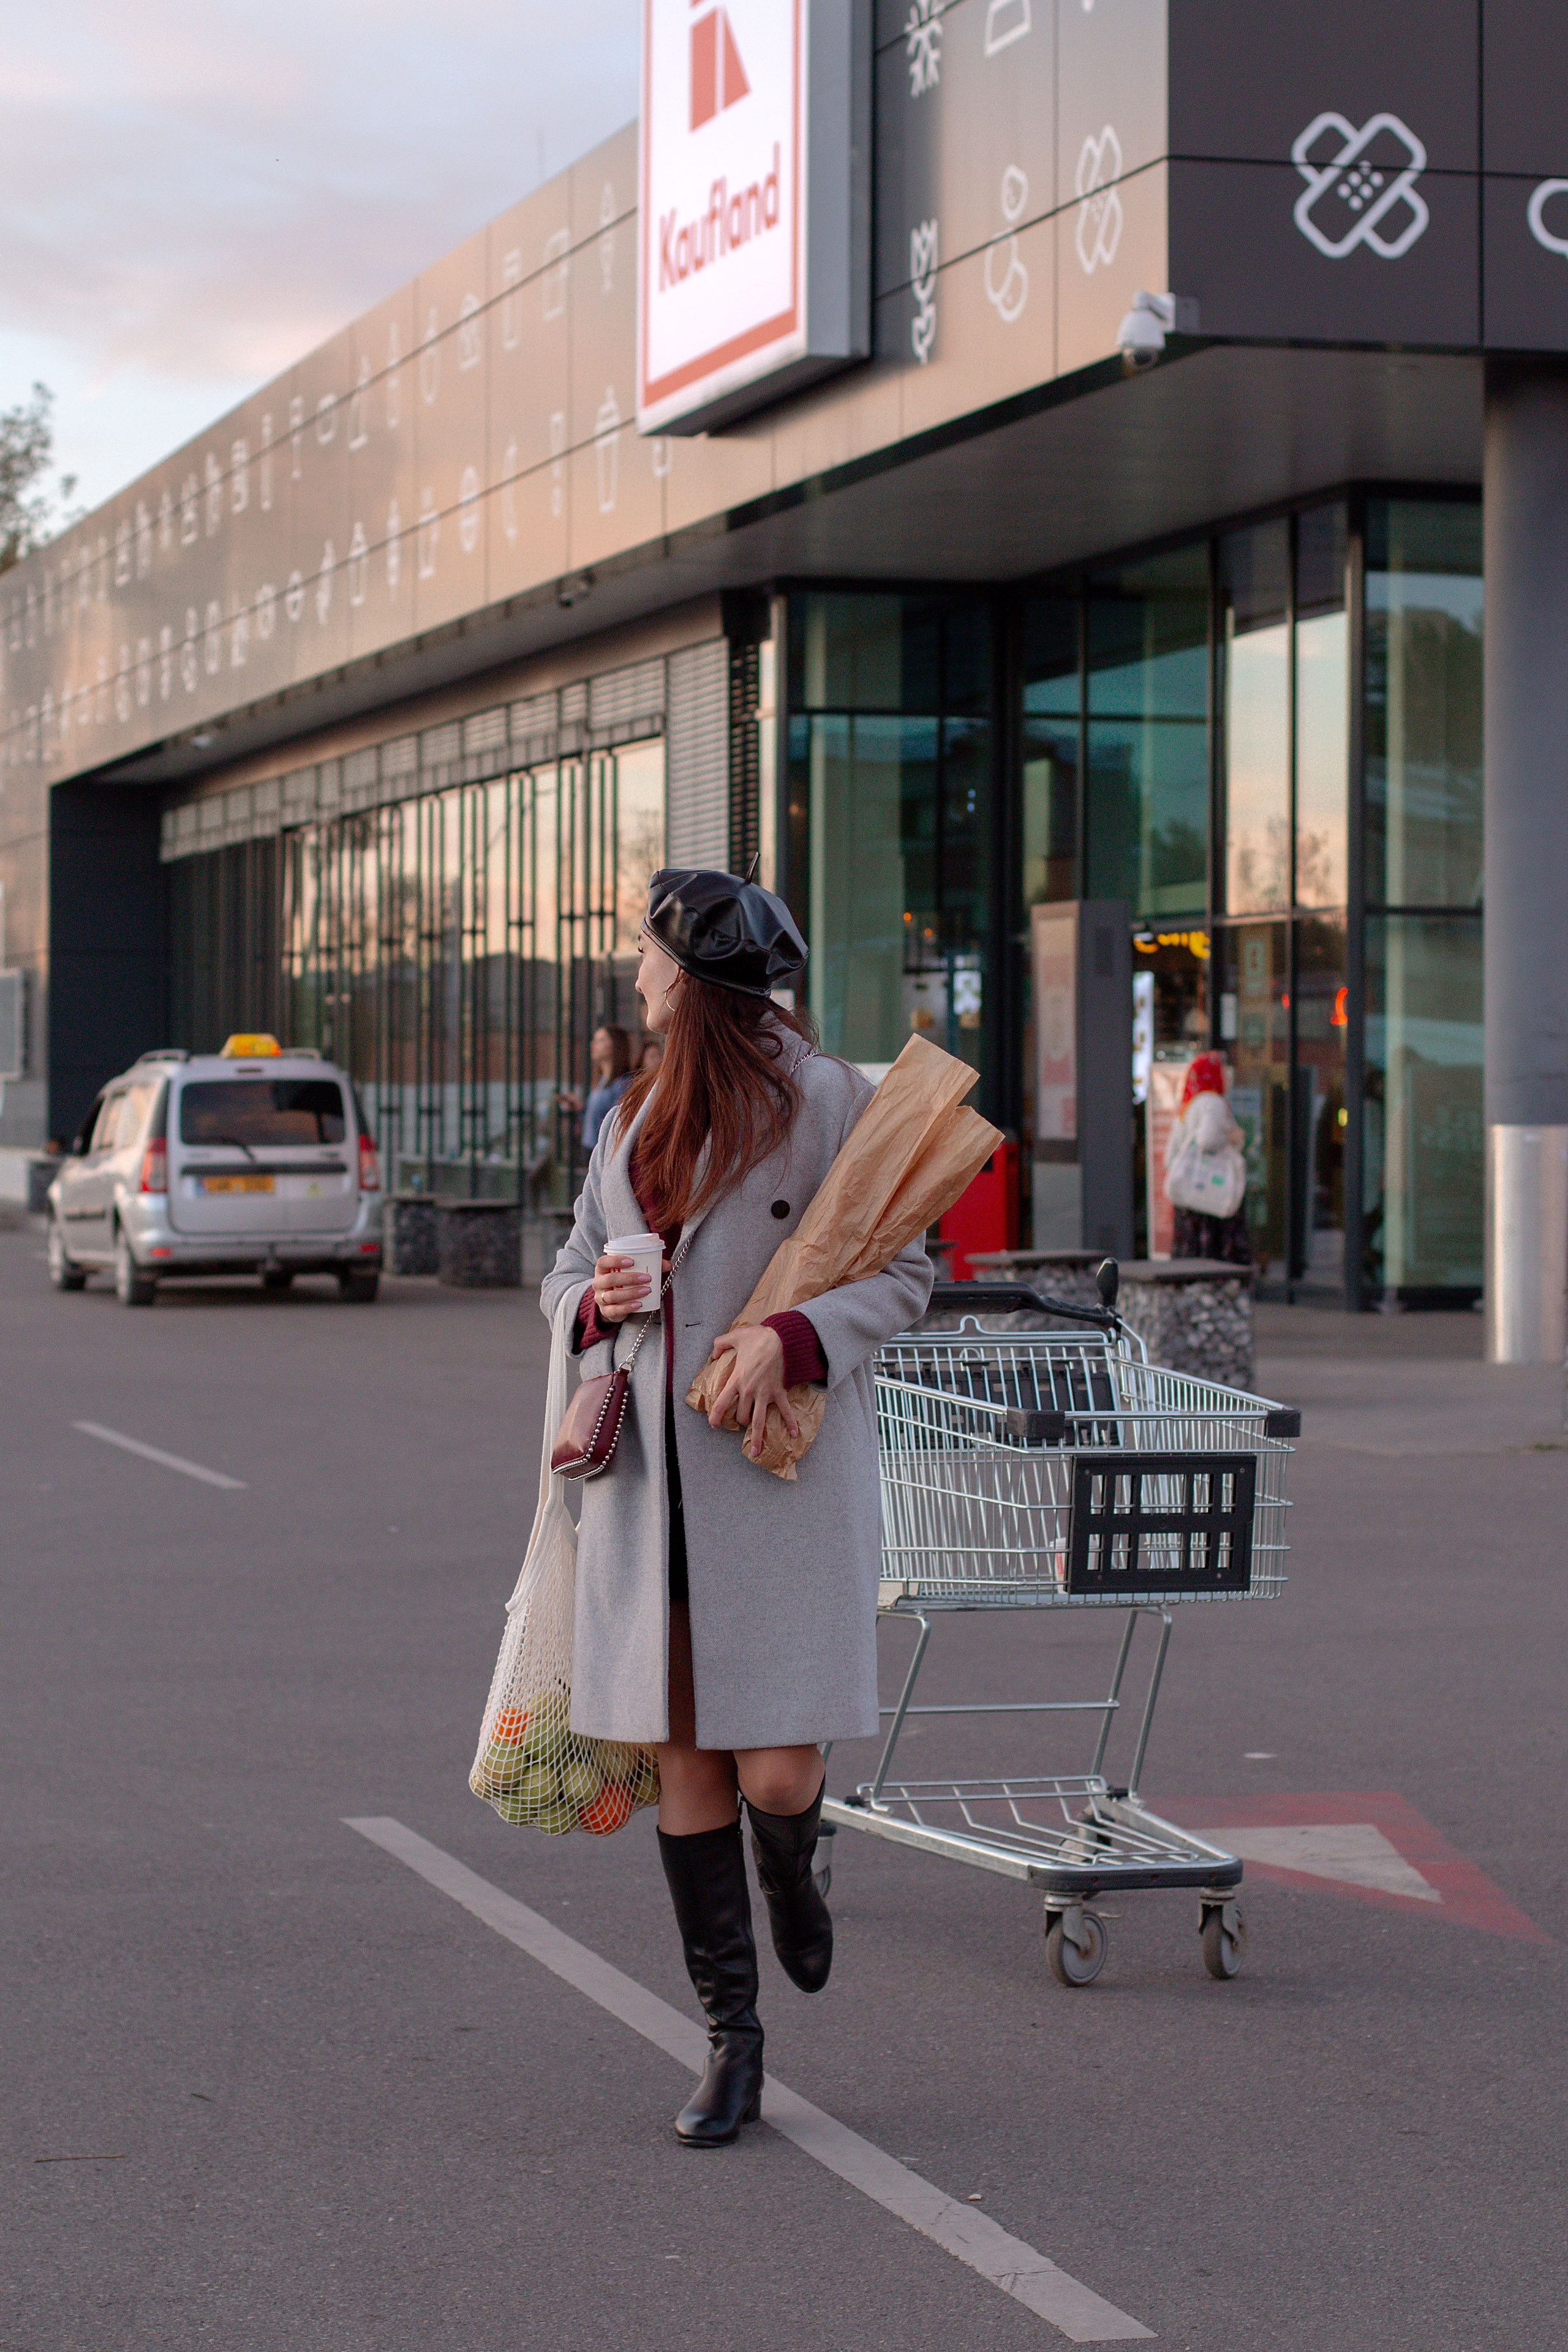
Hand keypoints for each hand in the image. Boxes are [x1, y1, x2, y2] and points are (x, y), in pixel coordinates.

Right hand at [592, 1252, 652, 1323]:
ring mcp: (600, 1298)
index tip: (632, 1261)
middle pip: (609, 1279)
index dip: (615, 1260)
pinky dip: (627, 1307)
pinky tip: (639, 1304)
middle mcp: (598, 1283)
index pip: (602, 1262)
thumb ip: (649, 1265)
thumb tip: (668, 1265)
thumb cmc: (623, 1282)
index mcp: (602, 1269)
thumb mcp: (632, 1272)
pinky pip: (614, 1310)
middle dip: (629, 1278)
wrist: (613, 1303)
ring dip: (631, 1293)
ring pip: (612, 1295)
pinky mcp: (606, 1311)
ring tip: (647, 1290)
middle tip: (647, 1277)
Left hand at [707, 1323, 799, 1456]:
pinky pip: (785, 1410)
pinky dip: (791, 1423)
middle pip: (741, 1416)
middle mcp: (749, 1391)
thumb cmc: (758, 1338)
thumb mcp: (735, 1337)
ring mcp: (765, 1393)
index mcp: (737, 1380)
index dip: (715, 1417)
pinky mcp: (779, 1392)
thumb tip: (712, 1354)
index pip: (721, 1404)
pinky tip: (794, 1434)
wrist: (781, 1338)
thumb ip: (720, 1344)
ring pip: (759, 1421)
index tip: (713, 1425)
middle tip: (741, 1423)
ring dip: (757, 1437)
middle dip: (740, 1422)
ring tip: (756, 1452)